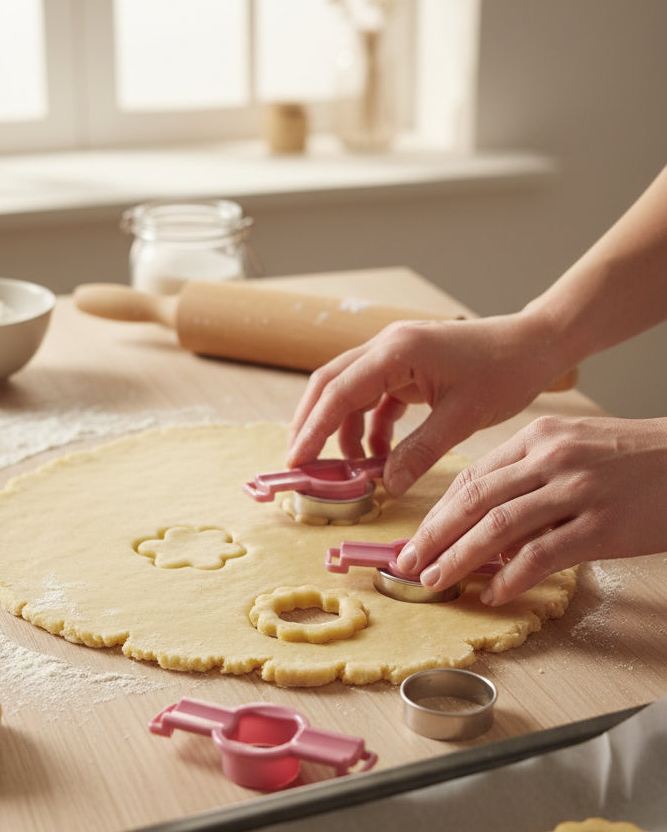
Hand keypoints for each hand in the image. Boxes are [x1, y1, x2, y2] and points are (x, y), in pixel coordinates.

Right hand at [287, 311, 564, 495]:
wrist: (534, 345)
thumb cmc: (505, 372)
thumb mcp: (463, 418)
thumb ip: (420, 451)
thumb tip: (387, 486)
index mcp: (396, 351)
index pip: (338, 392)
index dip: (312, 430)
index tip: (296, 462)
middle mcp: (387, 346)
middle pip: (330, 386)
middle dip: (312, 426)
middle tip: (302, 465)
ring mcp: (396, 355)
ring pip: (349, 392)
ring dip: (344, 429)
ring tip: (352, 469)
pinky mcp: (408, 367)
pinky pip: (375, 397)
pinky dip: (371, 426)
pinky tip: (380, 456)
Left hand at [399, 414, 666, 603]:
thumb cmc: (637, 460)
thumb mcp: (578, 449)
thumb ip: (533, 477)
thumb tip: (491, 527)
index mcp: (540, 436)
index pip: (473, 476)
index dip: (439, 511)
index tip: (417, 537)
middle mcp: (552, 458)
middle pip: (475, 500)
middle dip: (434, 536)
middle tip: (407, 564)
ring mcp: (576, 491)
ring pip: (498, 527)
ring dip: (460, 558)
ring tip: (436, 581)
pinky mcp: (601, 525)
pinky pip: (542, 554)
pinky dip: (511, 577)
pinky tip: (494, 593)